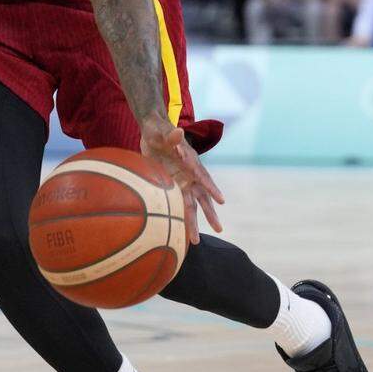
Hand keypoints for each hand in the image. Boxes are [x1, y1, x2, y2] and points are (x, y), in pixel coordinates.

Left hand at [139, 115, 223, 242]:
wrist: (151, 133)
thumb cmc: (158, 130)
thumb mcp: (163, 132)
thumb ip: (171, 135)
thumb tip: (178, 132)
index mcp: (190, 162)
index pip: (203, 176)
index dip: (211, 188)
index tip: (221, 200)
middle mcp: (189, 174)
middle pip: (201, 197)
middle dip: (209, 213)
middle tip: (219, 229)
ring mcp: (180, 181)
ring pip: (190, 205)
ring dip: (193, 221)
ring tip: (195, 241)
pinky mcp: (171, 184)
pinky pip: (176, 203)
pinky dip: (179, 216)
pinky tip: (180, 230)